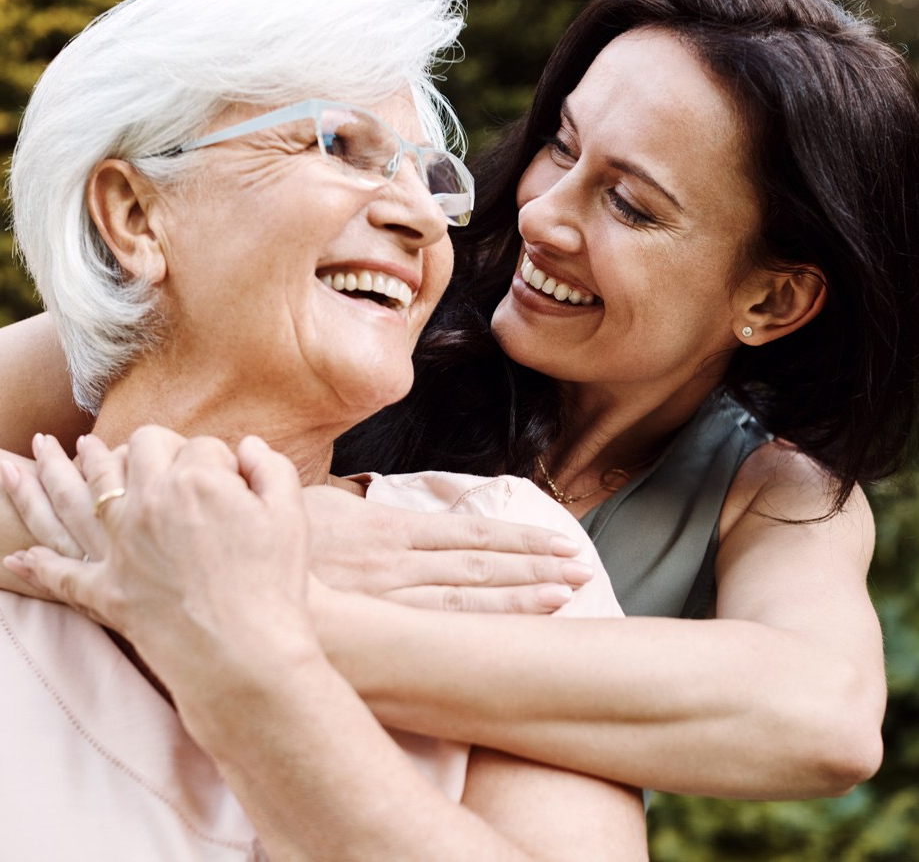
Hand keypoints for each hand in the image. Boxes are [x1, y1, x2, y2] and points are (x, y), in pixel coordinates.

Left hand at [3, 429, 317, 696]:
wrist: (248, 653)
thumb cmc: (276, 581)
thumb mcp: (291, 514)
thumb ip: (271, 467)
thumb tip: (249, 446)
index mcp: (197, 480)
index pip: (204, 447)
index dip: (222, 459)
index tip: (236, 477)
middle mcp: (150, 502)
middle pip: (141, 449)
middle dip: (150, 444)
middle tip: (156, 450)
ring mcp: (122, 546)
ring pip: (87, 491)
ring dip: (70, 467)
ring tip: (50, 450)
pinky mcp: (107, 590)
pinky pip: (63, 573)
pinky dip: (38, 567)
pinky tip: (17, 559)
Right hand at [300, 484, 590, 612]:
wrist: (227, 568)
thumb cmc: (277, 539)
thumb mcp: (321, 509)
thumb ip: (364, 510)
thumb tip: (385, 505)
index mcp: (389, 529)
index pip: (470, 533)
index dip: (519, 539)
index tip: (560, 543)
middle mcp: (395, 563)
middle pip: (479, 564)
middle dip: (534, 567)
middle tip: (582, 570)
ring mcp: (384, 600)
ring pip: (464, 598)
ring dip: (518, 596)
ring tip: (566, 595)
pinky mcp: (370, 628)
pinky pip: (431, 629)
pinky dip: (475, 628)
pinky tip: (507, 630)